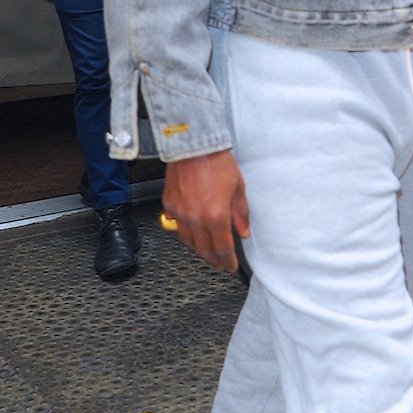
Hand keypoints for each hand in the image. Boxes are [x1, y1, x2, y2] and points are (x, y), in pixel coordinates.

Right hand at [162, 150, 249, 272]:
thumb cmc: (217, 162)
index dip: (228, 261)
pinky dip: (186, 233)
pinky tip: (193, 233)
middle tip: (220, 264)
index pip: (223, 248)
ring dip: (199, 249)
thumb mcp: (238, 189)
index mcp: (216, 216)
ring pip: (189, 242)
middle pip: (204, 250)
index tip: (231, 266)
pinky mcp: (169, 205)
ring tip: (208, 251)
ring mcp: (180, 213)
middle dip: (214, 260)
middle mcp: (196, 219)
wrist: (193, 145)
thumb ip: (240, 214)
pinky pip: (177, 227)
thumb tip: (243, 231)